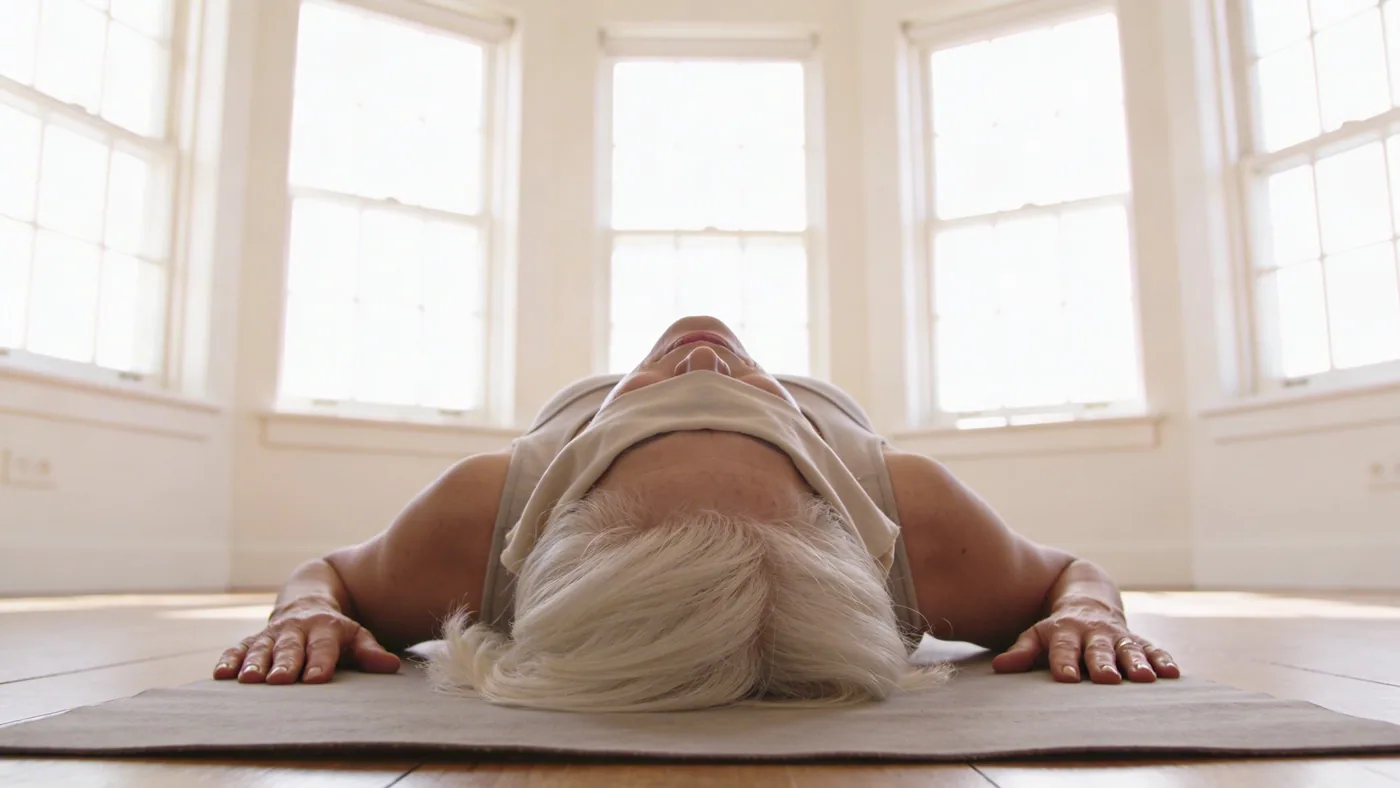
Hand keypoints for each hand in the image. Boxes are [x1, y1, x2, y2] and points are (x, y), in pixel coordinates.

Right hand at [212, 604, 399, 684]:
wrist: (308, 599)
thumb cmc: (335, 630)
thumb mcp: (356, 635)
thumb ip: (369, 651)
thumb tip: (392, 665)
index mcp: (325, 629)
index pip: (324, 647)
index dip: (321, 661)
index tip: (318, 678)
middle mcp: (297, 630)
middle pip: (291, 648)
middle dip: (286, 663)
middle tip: (281, 680)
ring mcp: (273, 633)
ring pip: (263, 647)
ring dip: (255, 663)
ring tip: (249, 680)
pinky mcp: (254, 638)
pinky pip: (239, 647)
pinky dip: (230, 659)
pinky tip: (221, 674)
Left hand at [990, 600, 1179, 683]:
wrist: (1086, 597)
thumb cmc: (1057, 628)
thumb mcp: (1037, 634)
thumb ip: (1022, 651)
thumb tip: (999, 667)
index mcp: (1065, 632)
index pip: (1062, 649)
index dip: (1063, 662)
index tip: (1065, 678)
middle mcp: (1092, 633)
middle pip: (1098, 650)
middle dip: (1103, 664)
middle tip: (1108, 679)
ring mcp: (1116, 635)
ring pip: (1128, 648)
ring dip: (1137, 662)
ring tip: (1144, 678)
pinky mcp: (1136, 638)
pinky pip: (1151, 648)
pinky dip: (1162, 659)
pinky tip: (1173, 673)